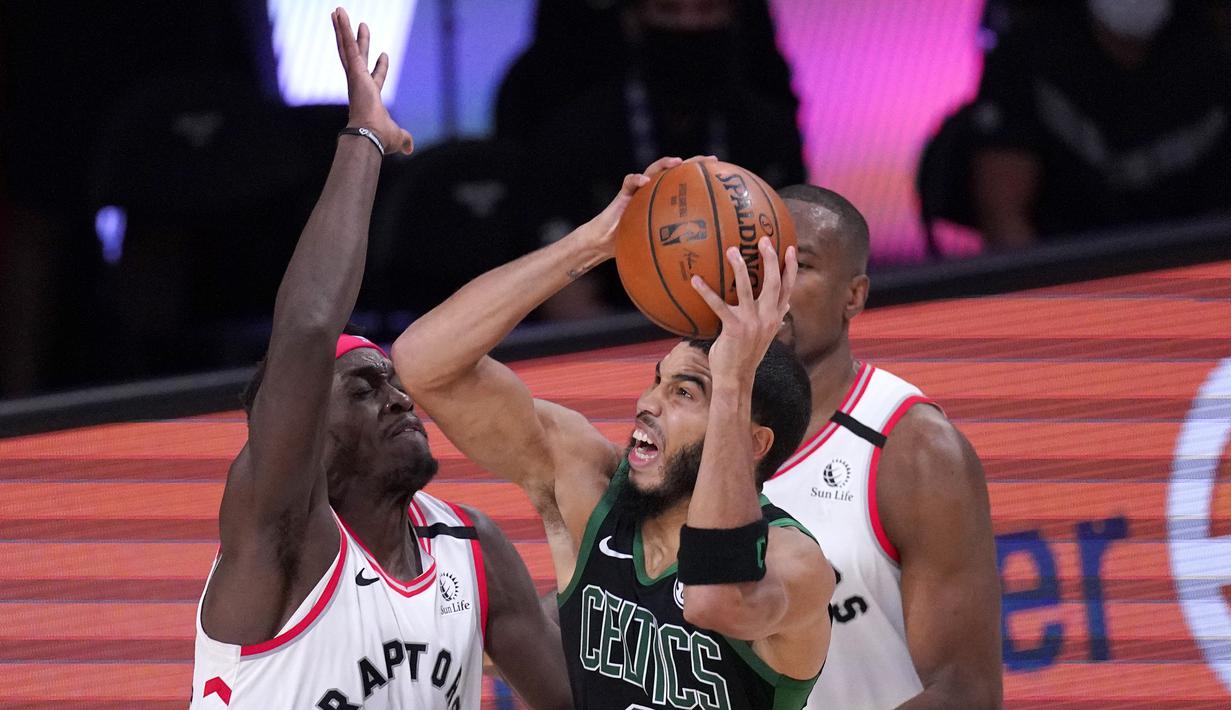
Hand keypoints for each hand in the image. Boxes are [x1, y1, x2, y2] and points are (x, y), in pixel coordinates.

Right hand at [331, 7, 412, 154]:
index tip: (384, 54)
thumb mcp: (398, 137)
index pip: (376, 77)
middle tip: (358, 25)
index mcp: (371, 96)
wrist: (370, 137)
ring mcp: (355, 76)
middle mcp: (360, 84)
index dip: (381, 67)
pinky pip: (348, 45)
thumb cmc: (381, 140)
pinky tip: (338, 13)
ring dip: (343, 29)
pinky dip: (342, 29)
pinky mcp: (354, 70)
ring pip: (348, 47)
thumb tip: (410, 148)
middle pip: (358, 57)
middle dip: (358, 41)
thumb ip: (404, 140)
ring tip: (338, 11)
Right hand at [574, 155, 716, 256]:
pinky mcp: (623, 193)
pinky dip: (636, 179)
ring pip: (654, 169)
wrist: (604, 242)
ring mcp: (640, 190)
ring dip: (665, 164)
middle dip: (694, 163)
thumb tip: (702, 270)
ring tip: (676, 162)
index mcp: (666, 203)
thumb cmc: (631, 247)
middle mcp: (655, 193)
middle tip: (711, 160)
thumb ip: (675, 252)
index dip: (707, 183)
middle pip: (677, 172)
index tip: (726, 179)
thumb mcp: (658, 251)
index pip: (689, 188)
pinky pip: (629, 182)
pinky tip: (643, 180)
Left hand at [691, 238, 797, 385]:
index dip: (790, 268)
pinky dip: (706, 292)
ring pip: (748, 289)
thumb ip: (776, 317)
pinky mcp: (734, 329)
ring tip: (732, 250)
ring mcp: (752, 323)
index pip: (788, 288)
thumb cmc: (748, 355)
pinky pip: (718, 305)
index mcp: (775, 318)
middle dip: (771, 260)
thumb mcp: (766, 335)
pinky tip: (696, 280)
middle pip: (774, 283)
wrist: (737, 378)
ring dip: (740, 268)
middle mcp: (767, 318)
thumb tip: (787, 303)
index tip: (790, 248)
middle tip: (762, 240)